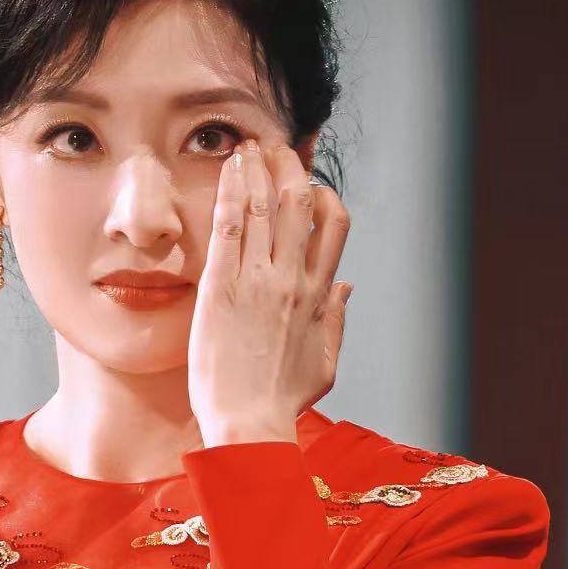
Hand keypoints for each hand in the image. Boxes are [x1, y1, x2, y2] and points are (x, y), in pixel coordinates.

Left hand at [188, 140, 352, 448]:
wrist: (249, 423)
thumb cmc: (281, 401)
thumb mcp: (324, 362)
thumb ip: (336, 319)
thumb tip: (345, 287)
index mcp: (319, 296)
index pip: (334, 225)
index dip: (324, 193)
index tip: (309, 181)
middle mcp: (293, 280)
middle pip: (301, 203)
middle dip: (289, 167)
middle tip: (275, 147)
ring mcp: (259, 282)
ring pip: (265, 206)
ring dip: (258, 168)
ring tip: (249, 145)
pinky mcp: (222, 288)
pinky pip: (229, 227)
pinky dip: (231, 191)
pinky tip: (228, 168)